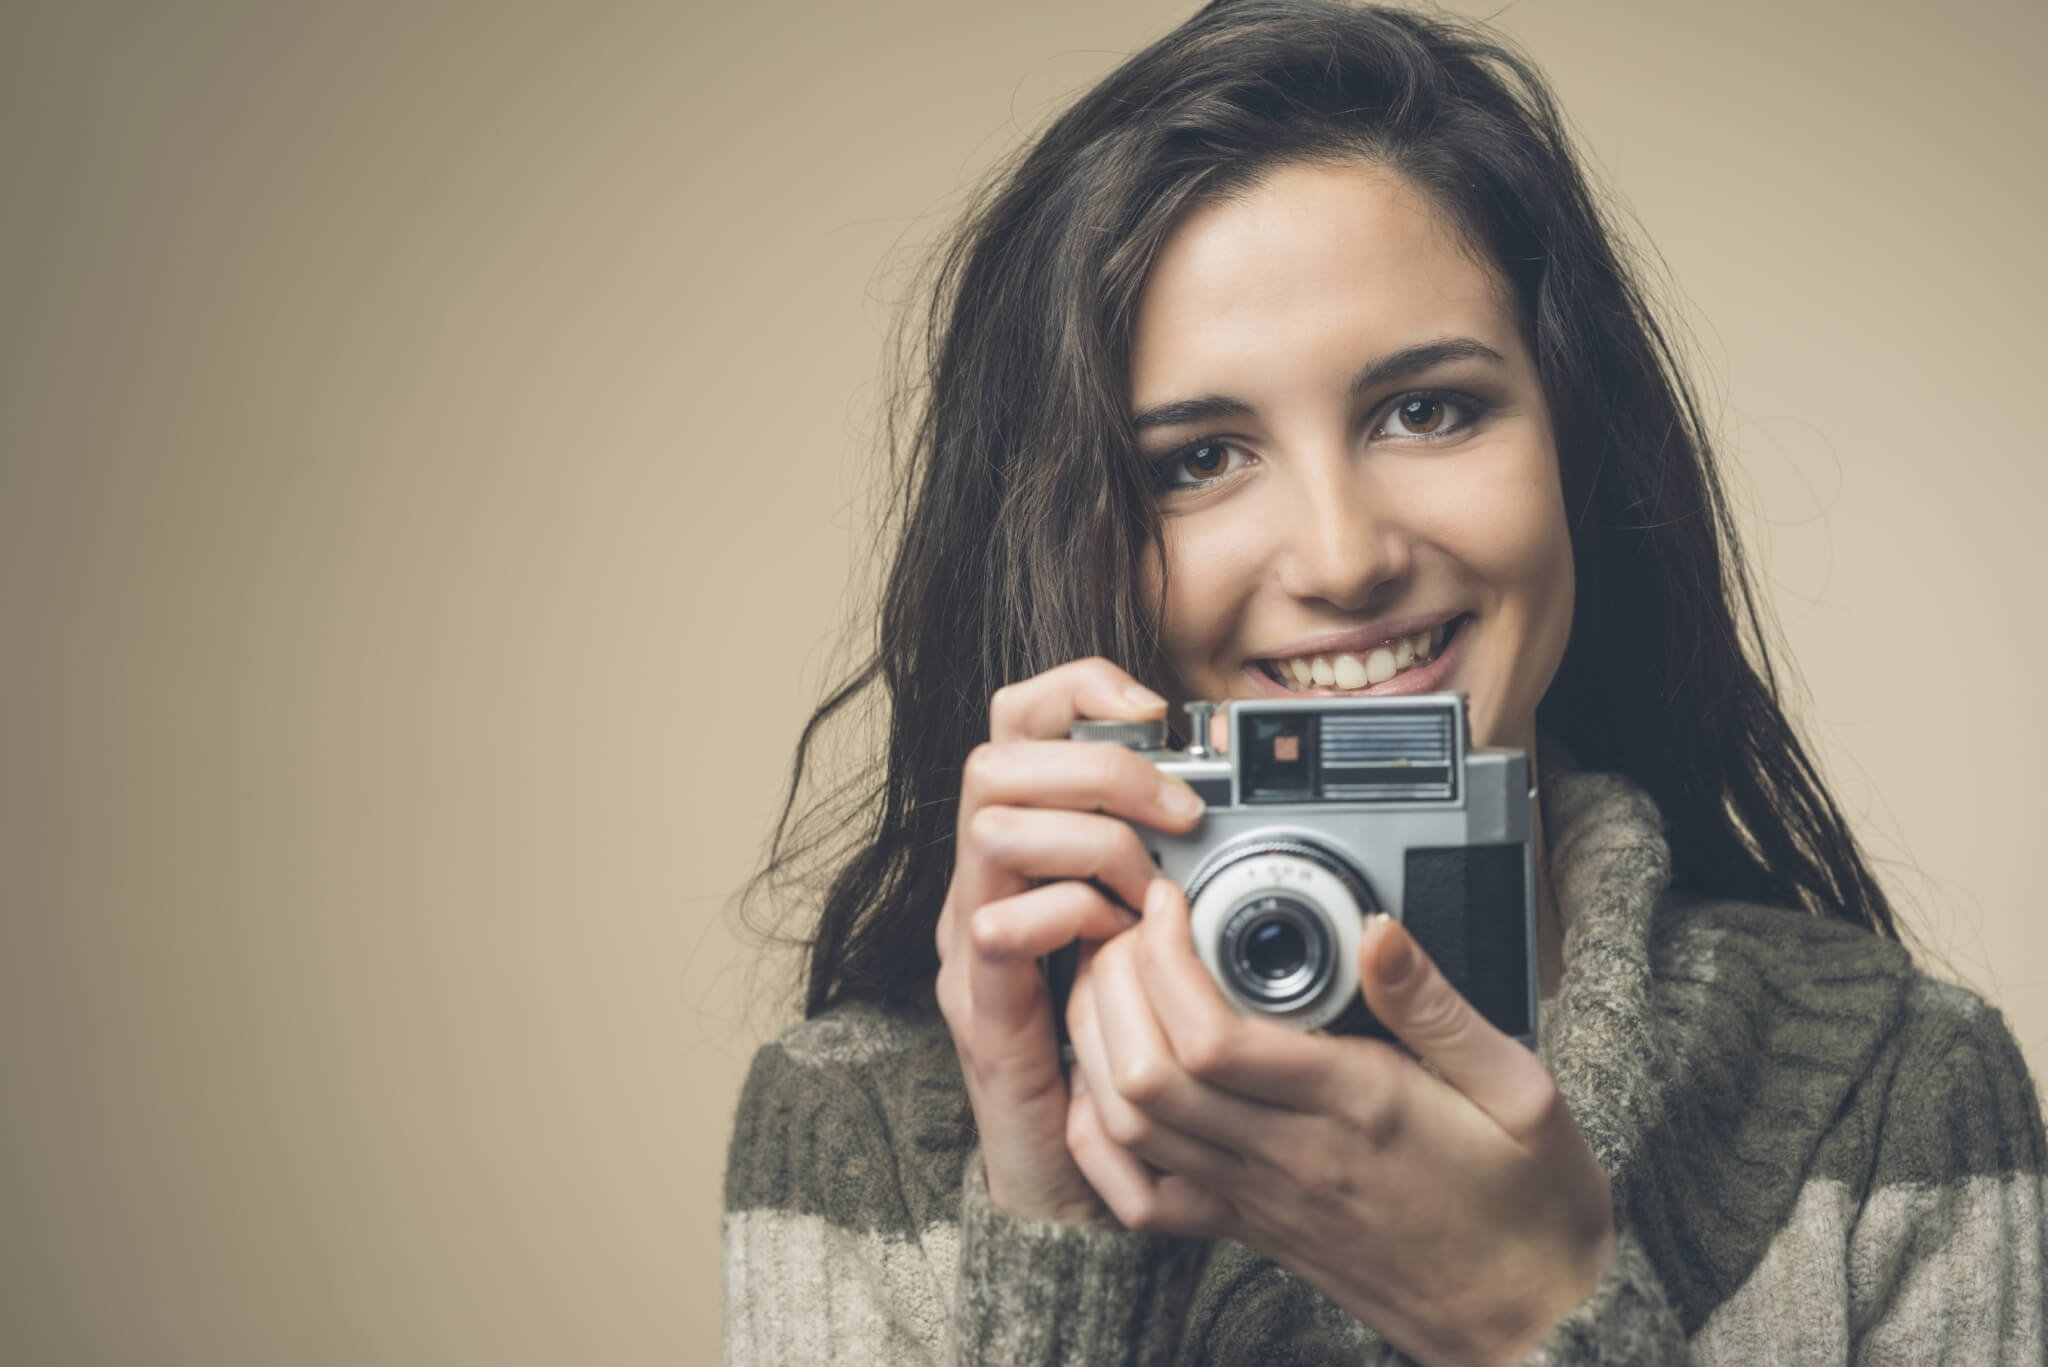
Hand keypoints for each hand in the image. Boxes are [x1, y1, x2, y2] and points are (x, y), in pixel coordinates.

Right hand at [932, 659, 1206, 1223]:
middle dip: (1097, 765)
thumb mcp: (1158, 931)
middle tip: (1174, 812)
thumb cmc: (1127, 1052)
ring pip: (991, 824)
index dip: (1076, 686)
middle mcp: (985, 885)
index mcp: (1029, 852)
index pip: (1018, 721)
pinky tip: (1117, 942)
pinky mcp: (981, 1009)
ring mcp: (972, 942)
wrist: (1075, 1184)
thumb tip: (1230, 791)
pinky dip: (1069, 918)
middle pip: (994, 757)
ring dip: (1089, 841)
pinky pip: (998, 927)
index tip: (1154, 707)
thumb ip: (1172, 861)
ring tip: (1149, 890)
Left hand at [1064, 878, 1614, 1365]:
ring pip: (1132, 1125)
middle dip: (1116, 985)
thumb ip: (1438, 1006)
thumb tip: (1379, 929)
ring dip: (1099, 1042)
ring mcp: (1257, 1198)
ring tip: (1116, 978)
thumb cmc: (1531, 1206)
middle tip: (1133, 926)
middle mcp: (1289, 1156)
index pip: (1214, 1039)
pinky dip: (1104, 1136)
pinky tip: (1108, 1082)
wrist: (1529, 1321)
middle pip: (1147, 1075)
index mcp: (1355, 1107)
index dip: (1167, 959)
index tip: (1174, 903)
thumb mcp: (1520, 1089)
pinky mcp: (1246, 1226)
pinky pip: (1142, 1195)